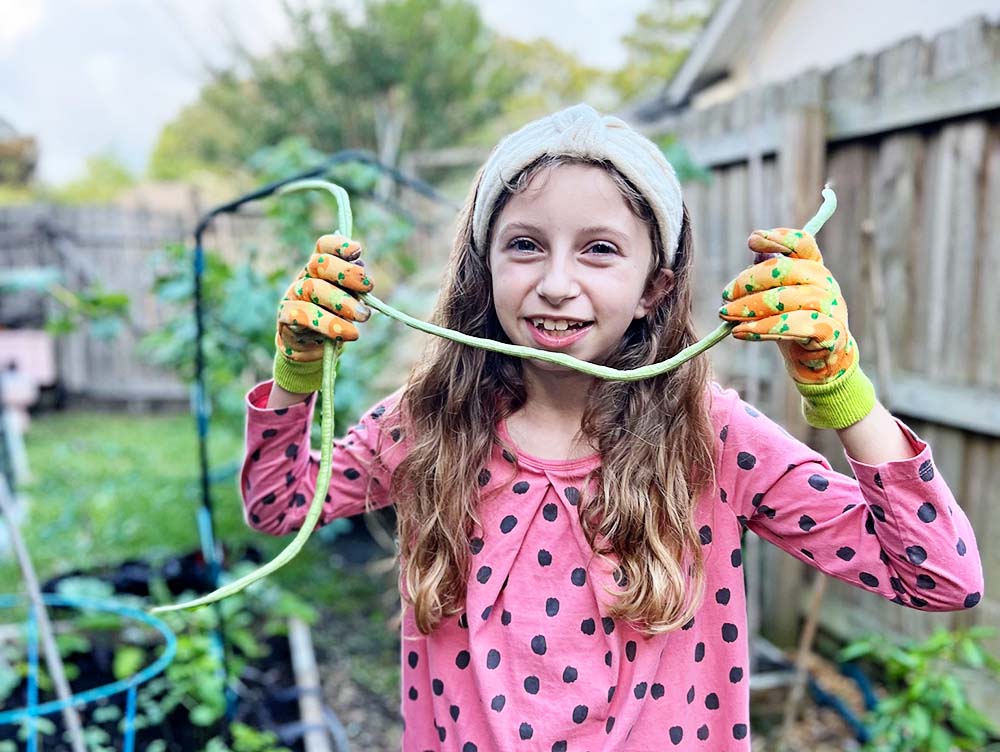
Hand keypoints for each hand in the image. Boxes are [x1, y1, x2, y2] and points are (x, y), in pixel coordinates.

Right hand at [273, 234, 373, 393]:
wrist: (309, 344)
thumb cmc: (333, 316)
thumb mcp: (348, 299)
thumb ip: (355, 286)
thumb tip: (362, 272)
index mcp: (320, 268)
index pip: (323, 247)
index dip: (338, 246)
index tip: (357, 251)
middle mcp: (304, 276)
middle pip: (318, 264)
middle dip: (346, 272)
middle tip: (369, 286)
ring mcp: (292, 295)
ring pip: (313, 289)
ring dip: (342, 302)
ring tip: (364, 316)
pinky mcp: (286, 317)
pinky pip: (303, 316)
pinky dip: (329, 324)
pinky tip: (349, 333)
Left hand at [718, 228, 874, 428]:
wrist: (819, 364)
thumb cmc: (793, 324)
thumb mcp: (778, 297)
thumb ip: (768, 275)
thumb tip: (755, 251)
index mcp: (814, 269)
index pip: (802, 244)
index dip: (779, 238)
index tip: (752, 240)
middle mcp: (826, 284)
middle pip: (786, 270)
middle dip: (749, 281)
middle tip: (725, 295)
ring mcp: (832, 308)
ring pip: (788, 300)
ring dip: (751, 308)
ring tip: (726, 316)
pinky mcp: (830, 334)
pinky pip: (795, 327)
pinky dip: (764, 330)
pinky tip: (740, 333)